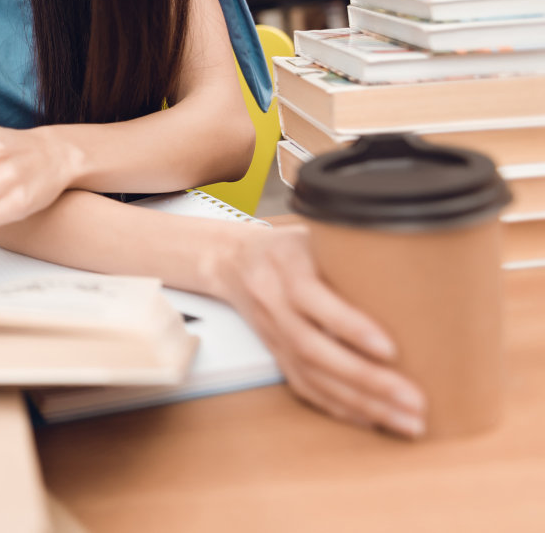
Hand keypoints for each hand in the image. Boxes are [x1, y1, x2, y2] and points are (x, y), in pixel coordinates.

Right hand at [216, 226, 424, 436]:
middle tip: (414, 400)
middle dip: (365, 379)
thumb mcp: (318, 235)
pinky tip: (371, 418)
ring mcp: (270, 332)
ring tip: (406, 420)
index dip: (348, 324)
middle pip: (312, 346)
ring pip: (310, 374)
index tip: (390, 349)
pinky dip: (339, 406)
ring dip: (361, 402)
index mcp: (283, 264)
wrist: (234, 261)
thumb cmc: (291, 247)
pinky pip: (304, 386)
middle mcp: (271, 300)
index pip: (309, 295)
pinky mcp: (275, 354)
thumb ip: (355, 254)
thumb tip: (422, 274)